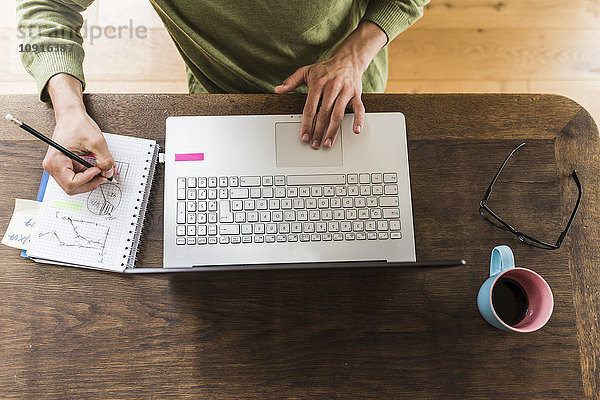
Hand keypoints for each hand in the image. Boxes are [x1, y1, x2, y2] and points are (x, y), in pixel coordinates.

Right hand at [43, 74, 114, 194]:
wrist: (72, 115)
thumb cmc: (78, 124)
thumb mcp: (97, 142)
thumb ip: (105, 160)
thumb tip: (108, 173)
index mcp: (55, 161)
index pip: (71, 183)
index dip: (88, 179)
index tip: (98, 170)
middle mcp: (53, 166)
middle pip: (72, 187)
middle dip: (91, 183)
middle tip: (105, 175)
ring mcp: (58, 167)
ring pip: (76, 185)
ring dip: (91, 180)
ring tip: (104, 170)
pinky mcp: (65, 166)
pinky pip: (77, 177)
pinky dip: (89, 175)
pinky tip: (98, 168)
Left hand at [275, 56, 363, 148]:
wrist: (348, 59)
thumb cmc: (326, 69)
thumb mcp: (306, 71)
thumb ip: (291, 81)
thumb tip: (278, 89)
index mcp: (318, 84)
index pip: (310, 108)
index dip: (307, 124)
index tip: (304, 135)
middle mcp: (332, 88)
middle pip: (324, 114)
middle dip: (318, 131)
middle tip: (315, 143)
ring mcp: (345, 92)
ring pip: (338, 114)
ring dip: (333, 131)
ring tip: (328, 142)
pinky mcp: (356, 95)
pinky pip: (359, 109)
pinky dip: (358, 120)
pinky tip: (355, 131)